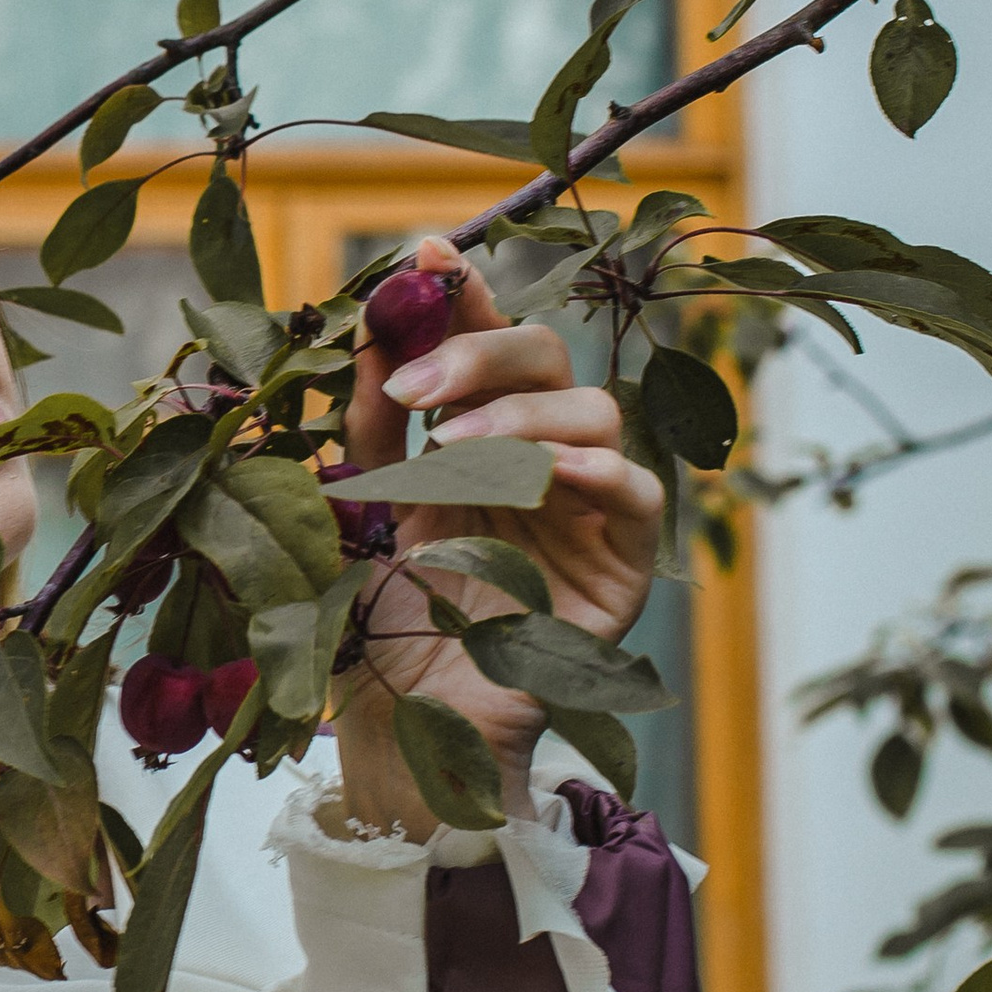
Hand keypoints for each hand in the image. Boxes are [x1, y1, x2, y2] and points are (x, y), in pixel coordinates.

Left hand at [333, 235, 662, 832]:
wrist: (409, 737)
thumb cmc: (378, 633)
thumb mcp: (355, 516)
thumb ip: (367, 428)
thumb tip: (372, 325)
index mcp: (469, 438)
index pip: (481, 341)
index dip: (464, 293)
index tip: (427, 253)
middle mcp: (534, 461)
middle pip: (547, 355)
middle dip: (481, 350)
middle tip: (415, 390)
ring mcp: (584, 510)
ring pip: (593, 411)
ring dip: (519, 415)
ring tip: (451, 456)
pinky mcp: (620, 566)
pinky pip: (636, 491)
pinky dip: (591, 469)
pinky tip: (538, 475)